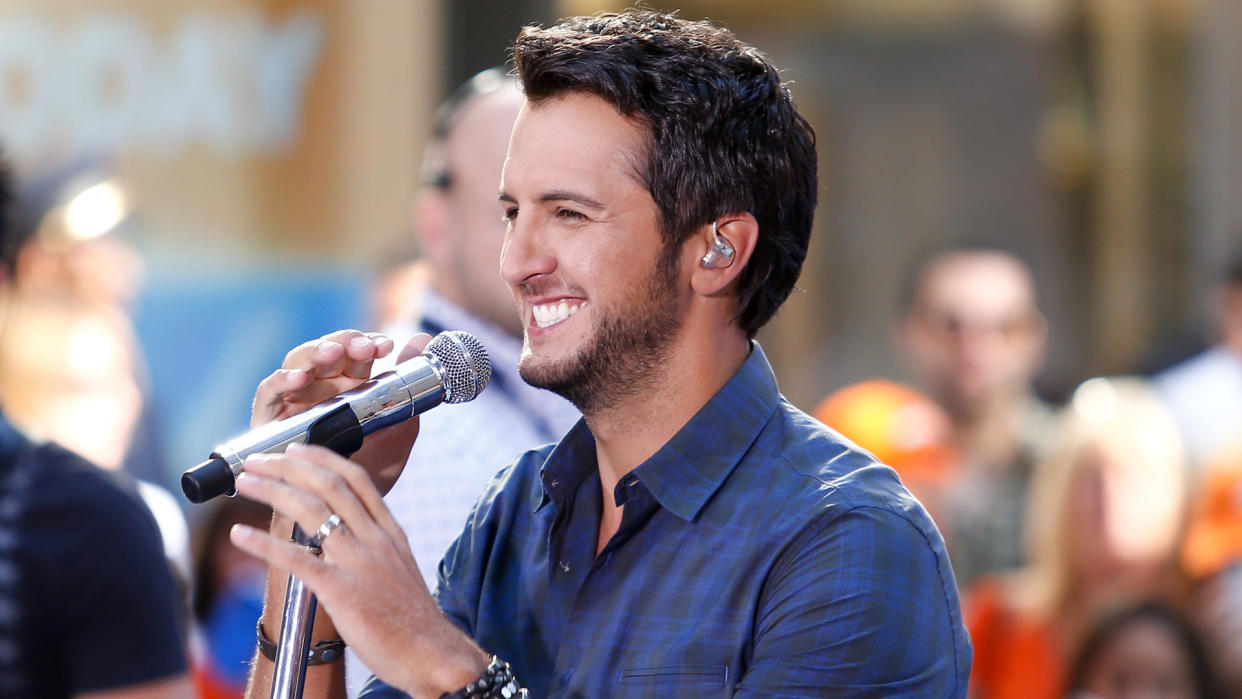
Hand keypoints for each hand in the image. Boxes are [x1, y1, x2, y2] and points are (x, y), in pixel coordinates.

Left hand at [230, 444, 486, 695]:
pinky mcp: (342, 591)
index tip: (296, 448)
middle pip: (329, 486)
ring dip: (272, 491)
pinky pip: (297, 559)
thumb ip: (374, 547)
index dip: (322, 458)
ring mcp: (359, 563)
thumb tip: (344, 534)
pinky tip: (240, 535)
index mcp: (390, 532)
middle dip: (289, 467)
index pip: (356, 479)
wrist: (431, 654)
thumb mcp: (400, 568)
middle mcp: (375, 540)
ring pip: (312, 512)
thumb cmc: (413, 619)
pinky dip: (264, 543)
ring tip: (245, 483)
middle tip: (258, 461)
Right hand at [251, 329, 427, 494]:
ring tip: (334, 352)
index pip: (354, 352)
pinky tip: (298, 379)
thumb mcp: (398, 429)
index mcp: (350, 386)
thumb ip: (409, 387)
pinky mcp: (269, 419)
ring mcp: (294, 401)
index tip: (385, 346)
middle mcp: (321, 388)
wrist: (345, 513)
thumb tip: (422, 337)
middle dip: (344, 344)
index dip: (366, 343)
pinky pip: (268, 392)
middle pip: (326, 352)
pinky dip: (281, 380)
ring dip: (315, 353)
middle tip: (364, 348)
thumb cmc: (370, 470)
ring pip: (298, 363)